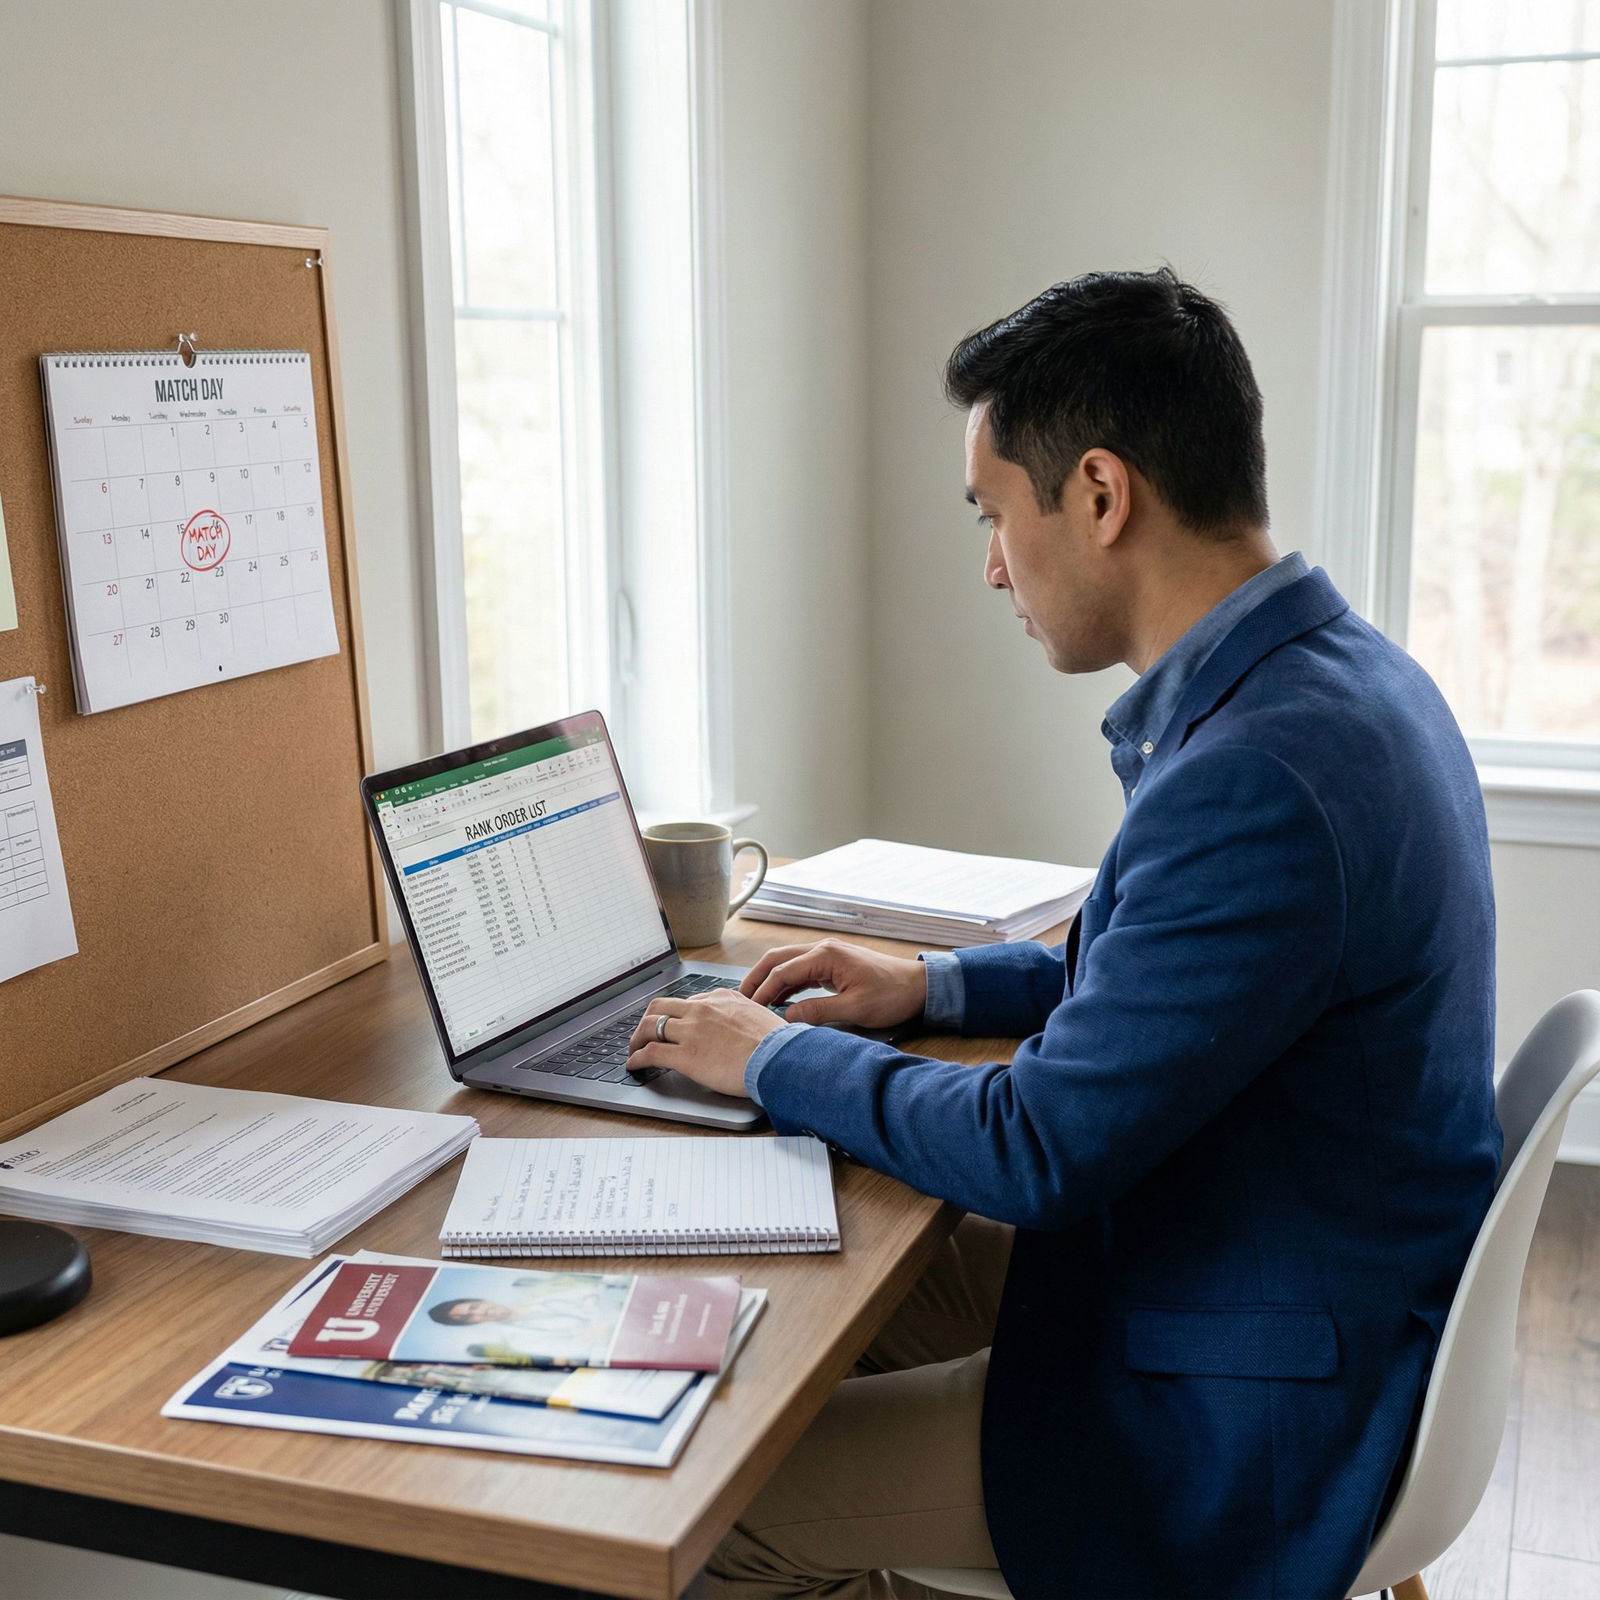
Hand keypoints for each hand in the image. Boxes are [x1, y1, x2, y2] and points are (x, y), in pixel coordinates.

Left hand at [625, 990, 786, 1098]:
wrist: (779, 1057)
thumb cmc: (777, 1043)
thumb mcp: (758, 1017)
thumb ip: (742, 1017)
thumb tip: (741, 1027)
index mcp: (720, 998)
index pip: (688, 1002)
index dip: (675, 1015)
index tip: (672, 1024)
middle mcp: (702, 1009)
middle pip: (660, 1007)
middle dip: (648, 1019)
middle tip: (644, 1033)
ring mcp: (691, 1030)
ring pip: (649, 1026)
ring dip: (637, 1038)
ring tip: (634, 1049)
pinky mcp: (684, 1055)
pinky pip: (650, 1052)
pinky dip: (637, 1058)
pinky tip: (635, 1065)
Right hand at [740, 939, 927, 1028]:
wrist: (918, 986)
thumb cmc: (892, 995)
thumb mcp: (855, 1010)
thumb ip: (818, 1012)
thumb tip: (787, 1017)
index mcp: (826, 956)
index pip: (783, 972)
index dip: (763, 991)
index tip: (748, 1009)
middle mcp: (823, 949)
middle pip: (778, 959)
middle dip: (757, 978)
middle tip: (739, 999)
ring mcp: (828, 955)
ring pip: (788, 962)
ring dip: (770, 979)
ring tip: (753, 1000)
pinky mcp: (833, 964)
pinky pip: (801, 970)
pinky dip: (786, 982)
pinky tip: (778, 999)